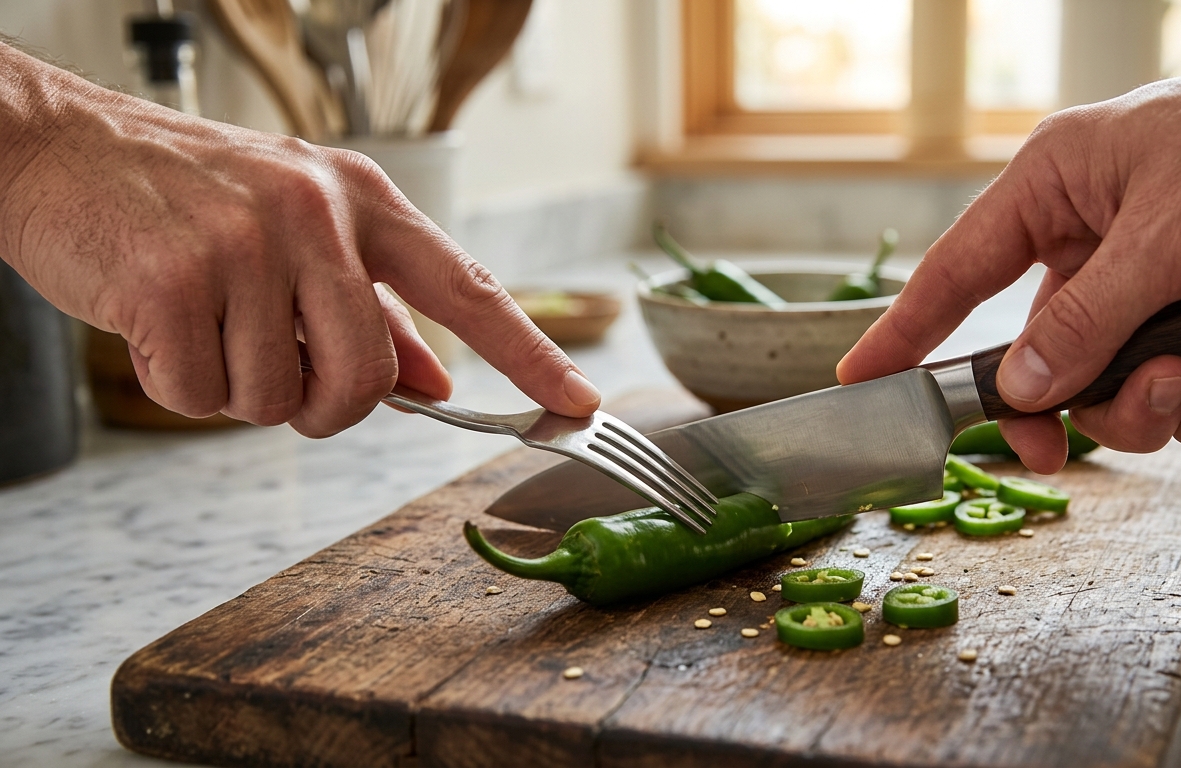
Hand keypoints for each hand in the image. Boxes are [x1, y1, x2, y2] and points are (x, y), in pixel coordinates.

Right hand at [0, 43, 599, 436]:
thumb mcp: (299, 233)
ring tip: (207, 327)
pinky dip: (180, 384)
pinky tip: (161, 325)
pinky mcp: (172, 282)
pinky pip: (204, 395)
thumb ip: (374, 308)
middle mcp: (315, 216)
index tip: (577, 404)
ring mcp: (245, 245)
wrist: (59, 147)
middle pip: (368, 378)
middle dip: (327, 408)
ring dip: (240, 391)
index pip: (467, 287)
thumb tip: (437, 383)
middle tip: (286, 381)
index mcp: (360, 200)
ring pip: (280, 399)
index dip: (529, 355)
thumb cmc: (189, 196)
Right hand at [839, 0, 1180, 472]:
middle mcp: (1103, 250)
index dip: (906, 334)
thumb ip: (1085, 320)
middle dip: (1124, 397)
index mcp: (1058, 197)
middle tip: (1160, 385)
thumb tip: (1021, 388)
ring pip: (1149, 400)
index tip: (860, 384)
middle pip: (1064, 375)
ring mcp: (1166, 293)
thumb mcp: (1168, 232)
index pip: (957, 277)